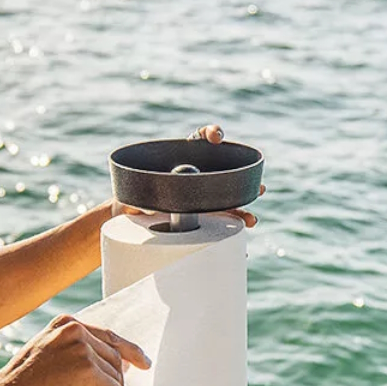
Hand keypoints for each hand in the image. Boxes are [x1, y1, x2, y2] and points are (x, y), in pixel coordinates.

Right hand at [0, 313, 151, 385]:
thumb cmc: (22, 385)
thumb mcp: (48, 356)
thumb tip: (111, 369)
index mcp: (66, 324)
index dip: (129, 351)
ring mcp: (83, 348)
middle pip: (115, 359)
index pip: (108, 335)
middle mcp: (76, 330)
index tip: (142, 363)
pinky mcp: (88, 369)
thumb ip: (76, 355)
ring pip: (116, 377)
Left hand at [110, 123, 264, 227]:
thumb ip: (139, 196)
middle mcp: (197, 178)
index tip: (216, 138)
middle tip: (258, 188)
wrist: (128, 220)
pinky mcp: (202, 223)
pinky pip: (220, 231)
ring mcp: (203, 201)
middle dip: (244, 180)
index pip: (200, 139)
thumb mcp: (130, 193)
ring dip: (243, 214)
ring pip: (229, 206)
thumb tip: (150, 207)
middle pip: (225, 176)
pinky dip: (230, 240)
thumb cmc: (130, 200)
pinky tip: (241, 251)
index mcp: (181, 158)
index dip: (211, 134)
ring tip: (251, 221)